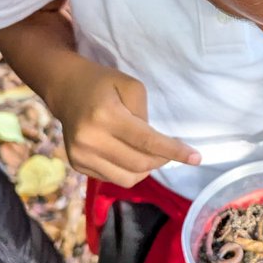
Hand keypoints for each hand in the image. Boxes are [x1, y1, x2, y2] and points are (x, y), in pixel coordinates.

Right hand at [47, 56, 199, 187]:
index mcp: (106, 116)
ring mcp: (80, 155)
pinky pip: (112, 178)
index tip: (197, 158)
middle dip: (162, 160)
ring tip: (147, 153)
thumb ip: (145, 116)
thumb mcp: (131, 87)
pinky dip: (127, 170)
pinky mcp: (77, 164)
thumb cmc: (103, 83)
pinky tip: (125, 153)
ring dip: (145, 169)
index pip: (146, 142)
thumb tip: (155, 145)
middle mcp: (90, 140)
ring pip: (127, 178)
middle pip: (139, 164)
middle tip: (169, 150)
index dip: (173, 152)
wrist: (65, 88)